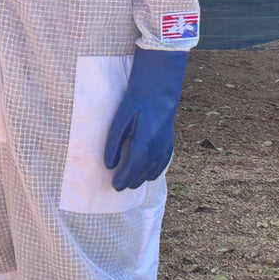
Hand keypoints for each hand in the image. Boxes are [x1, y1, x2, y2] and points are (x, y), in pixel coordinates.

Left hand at [103, 48, 188, 190]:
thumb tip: (109, 165)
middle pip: (143, 171)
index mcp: (145, 138)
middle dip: (130, 181)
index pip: (134, 164)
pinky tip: (144, 175)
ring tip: (128, 183)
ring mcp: (166, 146)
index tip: (115, 186)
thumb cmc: (136, 104)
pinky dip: (152, 172)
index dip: (124, 177)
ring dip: (140, 179)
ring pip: (153, 170)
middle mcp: (158, 145)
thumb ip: (113, 143)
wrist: (158, 93)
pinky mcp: (169, 145)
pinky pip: (161, 164)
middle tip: (117, 186)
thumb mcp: (120, 120)